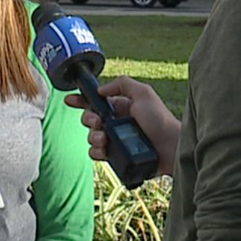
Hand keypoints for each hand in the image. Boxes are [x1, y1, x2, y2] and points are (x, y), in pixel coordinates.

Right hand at [66, 75, 180, 177]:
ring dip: (93, 136)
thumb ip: (122, 84)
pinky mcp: (116, 156)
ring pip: (92, 137)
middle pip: (90, 119)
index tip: (70, 100)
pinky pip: (97, 153)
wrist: (171, 148)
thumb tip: (100, 90)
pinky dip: (96, 151)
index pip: (96, 101)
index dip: (81, 100)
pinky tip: (104, 150)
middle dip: (89, 119)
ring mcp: (116, 140)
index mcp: (121, 106)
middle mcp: (117, 123)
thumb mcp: (143, 93)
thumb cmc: (160, 119)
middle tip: (97, 122)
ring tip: (104, 138)